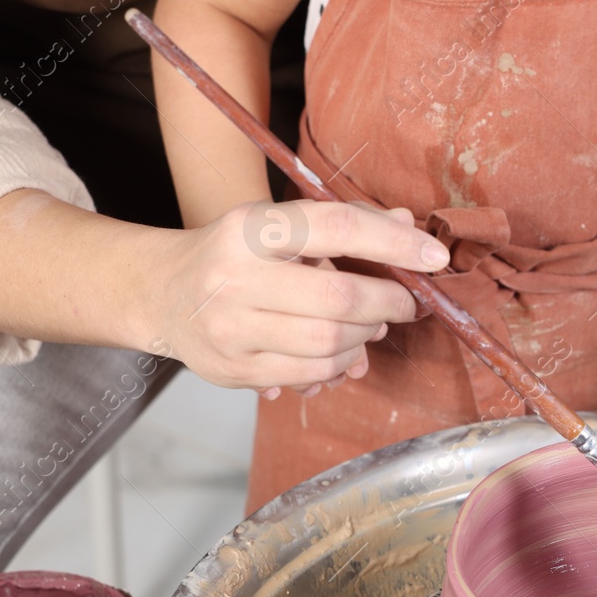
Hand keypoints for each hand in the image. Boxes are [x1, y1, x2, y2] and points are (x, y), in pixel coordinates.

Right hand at [150, 201, 445, 396]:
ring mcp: (231, 329)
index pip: (337, 228)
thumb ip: (343, 222)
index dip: (394, 242)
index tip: (433, 256)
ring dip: (367, 336)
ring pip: (329, 344)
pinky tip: (345, 349)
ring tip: (373, 325)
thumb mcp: (276, 223)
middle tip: (406, 302)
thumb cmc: (233, 253)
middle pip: (339, 298)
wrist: (162, 294)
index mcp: (250, 229)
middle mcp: (235, 277)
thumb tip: (408, 224)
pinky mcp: (233, 370)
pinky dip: (341, 363)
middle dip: (388, 302)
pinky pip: (309, 374)